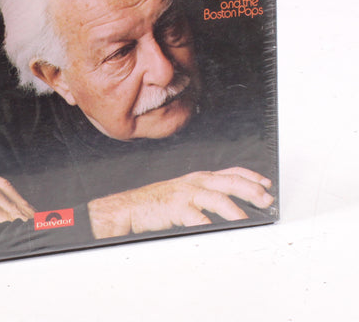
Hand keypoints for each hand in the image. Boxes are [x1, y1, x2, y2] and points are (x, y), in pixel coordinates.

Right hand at [87, 167, 273, 238]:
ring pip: (217, 198)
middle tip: (266, 200)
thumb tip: (233, 207)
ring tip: (246, 220)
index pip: (232, 172)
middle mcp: (196, 182)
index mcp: (200, 178)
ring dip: (234, 210)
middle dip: (251, 190)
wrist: (134, 207)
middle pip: (229, 182)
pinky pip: (196, 217)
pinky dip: (208, 224)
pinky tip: (215, 230)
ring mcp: (186, 194)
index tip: (266, 184)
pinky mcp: (176, 207)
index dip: (251, 176)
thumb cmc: (160, 202)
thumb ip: (207, 196)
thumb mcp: (187, 192)